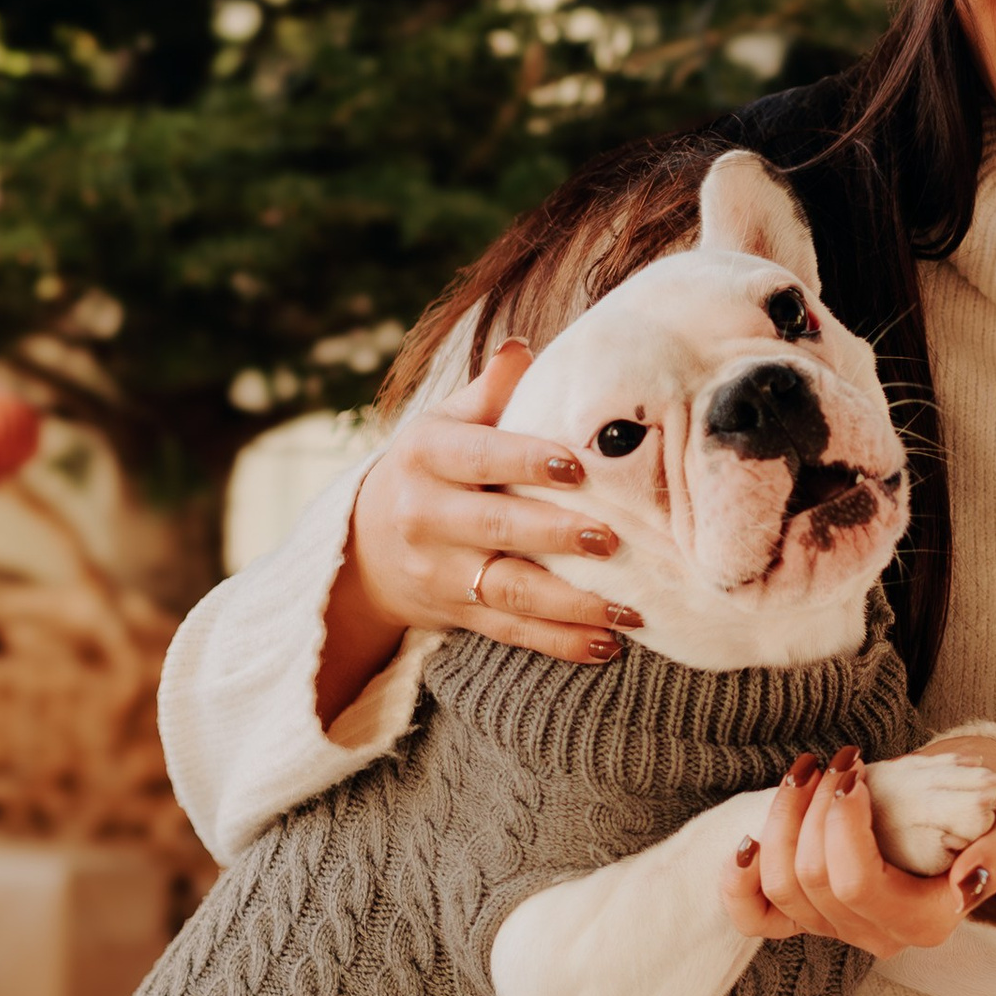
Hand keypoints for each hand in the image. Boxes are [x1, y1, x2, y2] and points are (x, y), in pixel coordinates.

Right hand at [315, 341, 639, 722]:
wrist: (366, 544)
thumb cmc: (432, 467)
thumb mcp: (445, 422)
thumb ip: (490, 392)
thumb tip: (524, 350)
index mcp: (426, 454)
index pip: (479, 457)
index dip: (526, 461)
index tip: (576, 467)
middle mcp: (425, 514)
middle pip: (497, 527)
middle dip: (557, 536)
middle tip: (612, 539)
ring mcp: (439, 571)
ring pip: (509, 590)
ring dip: (572, 604)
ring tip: (629, 610)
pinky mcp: (456, 613)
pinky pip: (512, 631)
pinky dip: (560, 642)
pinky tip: (607, 645)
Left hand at [720, 737, 995, 958]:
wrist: (972, 807)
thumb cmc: (992, 806)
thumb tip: (970, 881)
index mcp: (927, 920)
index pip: (858, 882)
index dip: (841, 822)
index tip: (854, 771)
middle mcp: (880, 934)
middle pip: (811, 880)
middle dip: (812, 807)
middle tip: (838, 759)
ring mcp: (841, 927)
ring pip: (780, 888)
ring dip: (781, 820)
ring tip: (808, 771)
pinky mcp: (812, 911)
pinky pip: (757, 916)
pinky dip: (739, 884)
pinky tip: (745, 842)